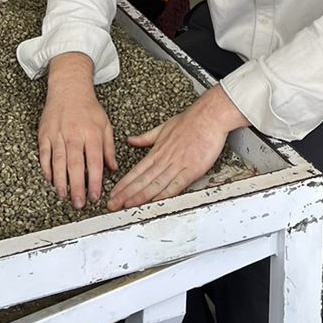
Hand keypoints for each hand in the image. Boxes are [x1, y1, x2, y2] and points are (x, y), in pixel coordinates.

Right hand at [37, 56, 116, 209]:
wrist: (69, 87)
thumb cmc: (88, 107)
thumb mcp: (105, 124)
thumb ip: (108, 148)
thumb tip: (113, 168)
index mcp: (92, 133)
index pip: (94, 162)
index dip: (95, 181)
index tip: (95, 196)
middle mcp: (74, 134)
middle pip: (75, 165)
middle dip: (77, 187)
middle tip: (79, 203)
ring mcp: (58, 134)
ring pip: (58, 162)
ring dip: (61, 181)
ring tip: (64, 196)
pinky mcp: (44, 133)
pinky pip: (44, 154)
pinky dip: (46, 168)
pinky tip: (50, 180)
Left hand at [108, 85, 244, 210]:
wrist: (209, 116)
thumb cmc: (190, 121)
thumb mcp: (163, 127)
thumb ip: (146, 137)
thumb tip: (131, 140)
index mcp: (157, 150)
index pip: (136, 170)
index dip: (124, 183)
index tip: (114, 193)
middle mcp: (165, 159)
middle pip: (142, 180)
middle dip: (126, 194)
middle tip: (113, 204)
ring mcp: (177, 165)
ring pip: (155, 184)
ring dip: (139, 196)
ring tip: (126, 206)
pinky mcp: (191, 170)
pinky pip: (175, 185)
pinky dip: (164, 194)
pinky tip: (154, 202)